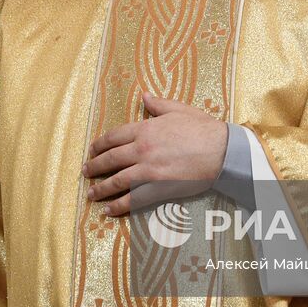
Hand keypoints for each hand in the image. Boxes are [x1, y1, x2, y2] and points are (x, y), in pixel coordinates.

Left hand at [83, 95, 227, 216]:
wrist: (221, 151)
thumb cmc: (202, 128)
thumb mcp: (178, 110)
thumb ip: (158, 104)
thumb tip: (144, 95)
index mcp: (145, 129)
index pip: (113, 137)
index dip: (99, 145)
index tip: (92, 150)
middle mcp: (141, 149)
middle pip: (110, 159)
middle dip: (94, 167)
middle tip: (85, 172)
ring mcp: (148, 170)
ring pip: (117, 181)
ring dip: (101, 189)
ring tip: (91, 194)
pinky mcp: (157, 188)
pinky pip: (133, 199)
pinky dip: (118, 206)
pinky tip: (109, 211)